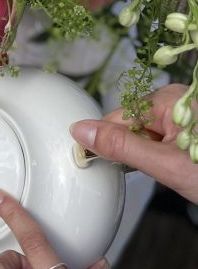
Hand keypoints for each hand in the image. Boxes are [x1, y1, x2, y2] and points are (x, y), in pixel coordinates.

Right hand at [71, 84, 197, 204]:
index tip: (100, 164)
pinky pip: (164, 136)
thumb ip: (120, 147)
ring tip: (178, 171)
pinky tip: (182, 167)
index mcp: (168, 99)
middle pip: (132, 124)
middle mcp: (178, 97)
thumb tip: (81, 131)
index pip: (117, 117)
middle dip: (137, 151)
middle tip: (161, 171)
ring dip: (152, 155)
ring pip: (148, 133)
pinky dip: (165, 154)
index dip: (107, 144)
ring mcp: (186, 109)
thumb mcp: (165, 166)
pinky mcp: (191, 123)